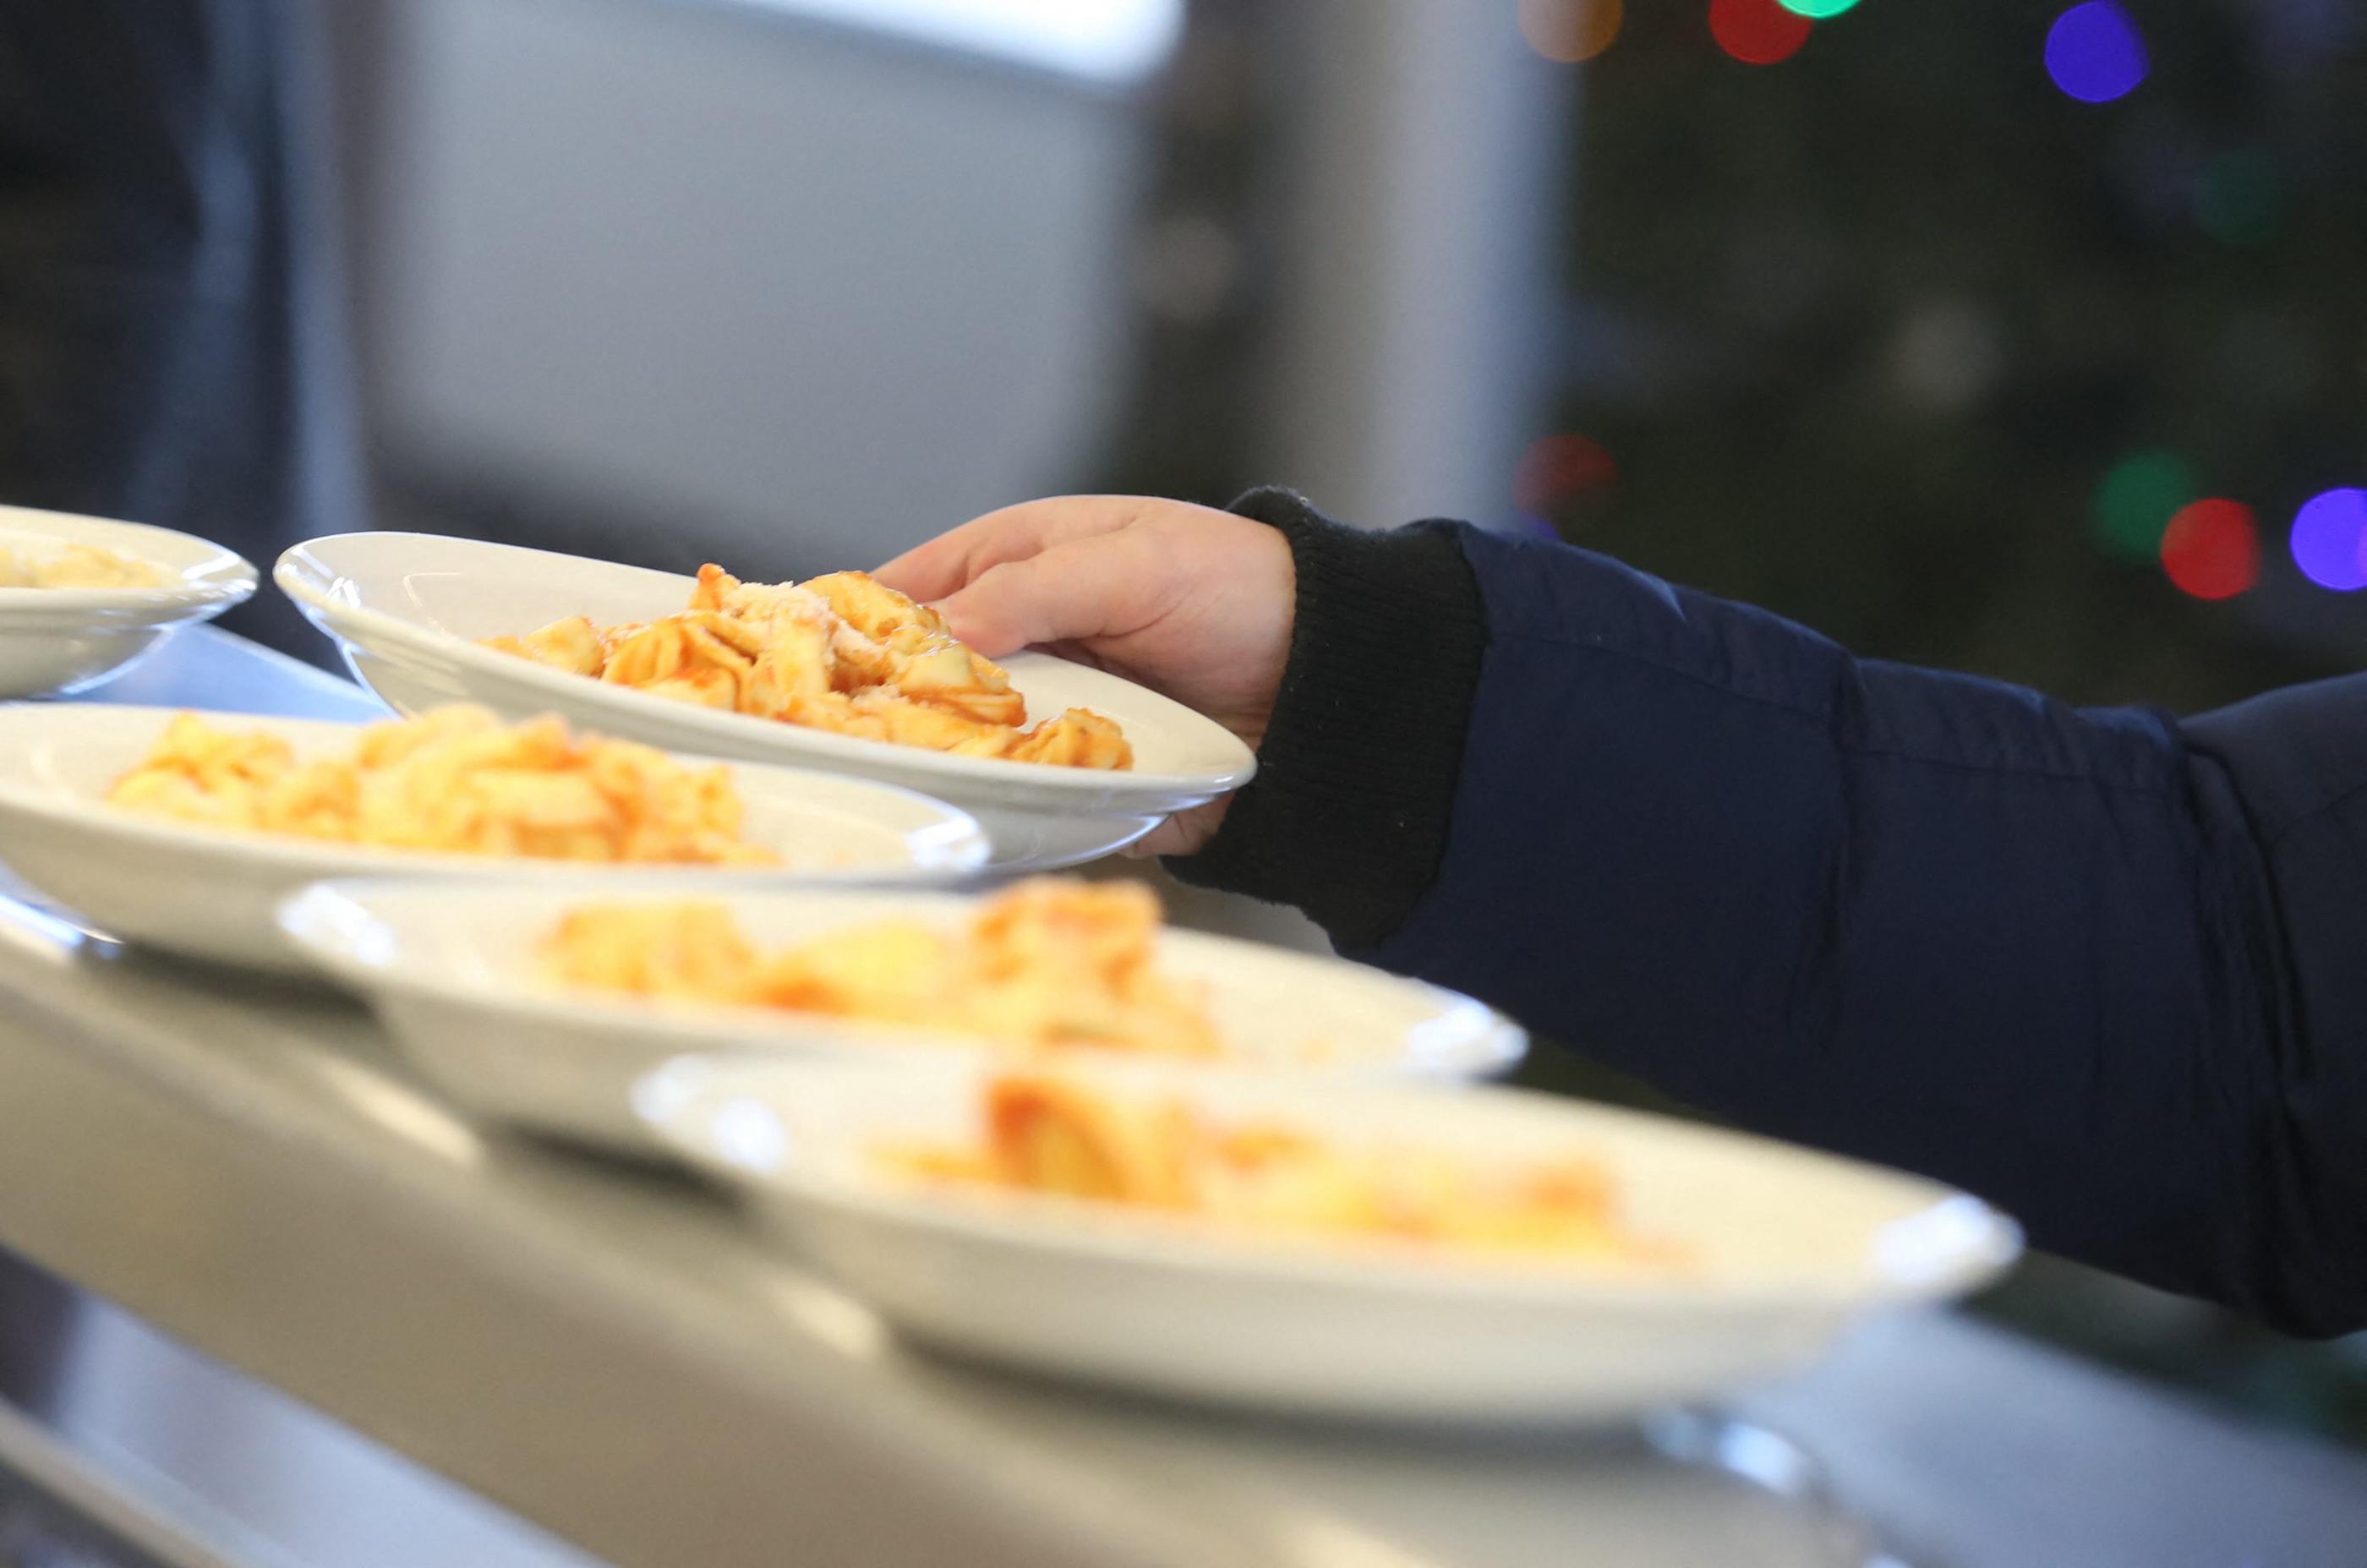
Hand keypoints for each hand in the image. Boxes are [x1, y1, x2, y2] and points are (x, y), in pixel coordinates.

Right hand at [875, 495, 1292, 855]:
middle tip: (842, 747)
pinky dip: (1005, 817)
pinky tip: (979, 827)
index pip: (902, 591)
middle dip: (883, 715)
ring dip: (941, 773)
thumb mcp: (1130, 564)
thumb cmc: (1235, 589)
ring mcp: (1044, 718)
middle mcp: (1017, 644)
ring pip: (961, 753)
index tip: (807, 664)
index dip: (851, 625)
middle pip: (917, 685)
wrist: (1329, 677)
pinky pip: (1023, 806)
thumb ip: (1032, 590)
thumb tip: (938, 630)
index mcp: (1013, 565)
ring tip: (902, 794)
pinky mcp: (1079, 782)